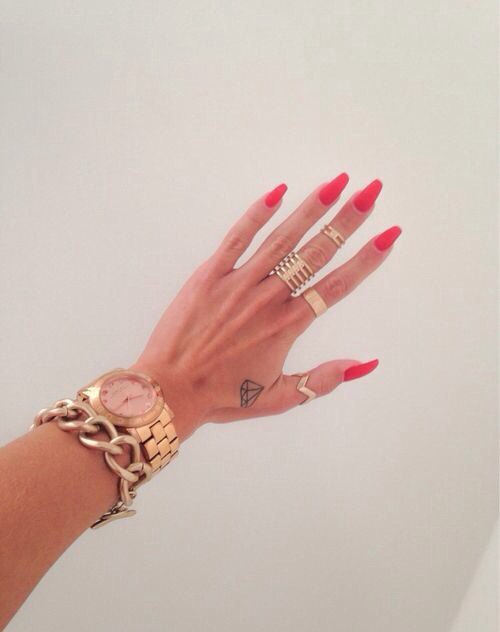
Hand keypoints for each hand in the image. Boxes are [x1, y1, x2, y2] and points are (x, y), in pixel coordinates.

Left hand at [129, 174, 400, 441]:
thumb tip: (365, 365)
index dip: (366, 259)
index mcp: (287, 326)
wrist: (169, 389)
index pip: (336, 286)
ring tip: (337, 183)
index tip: (388, 235)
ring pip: (282, 239)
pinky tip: (278, 191)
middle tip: (371, 192)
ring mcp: (238, 283)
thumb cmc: (221, 396)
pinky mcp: (209, 275)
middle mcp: (268, 299)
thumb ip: (323, 380)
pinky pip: (237, 237)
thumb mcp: (278, 397)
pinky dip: (257, 213)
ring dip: (311, 209)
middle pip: (316, 253)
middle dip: (347, 220)